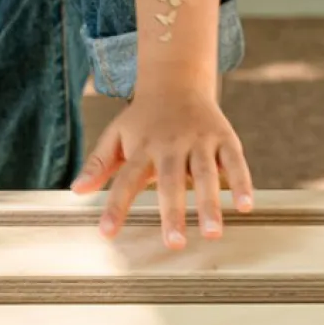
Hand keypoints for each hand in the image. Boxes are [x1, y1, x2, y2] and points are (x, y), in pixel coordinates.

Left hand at [71, 84, 255, 245]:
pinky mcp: (224, 137)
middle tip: (175, 243)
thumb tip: (77, 191)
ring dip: (210, 204)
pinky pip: (234, 161)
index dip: (115, 206)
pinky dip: (243, 182)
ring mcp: (199, 140)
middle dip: (173, 212)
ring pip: (206, 174)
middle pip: (170, 181)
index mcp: (142, 147)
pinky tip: (246, 206)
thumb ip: (99, 163)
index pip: (125, 180)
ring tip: (212, 233)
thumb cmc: (144, 118)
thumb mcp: (116, 134)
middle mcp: (170, 144)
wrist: (177, 80)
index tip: (107, 233)